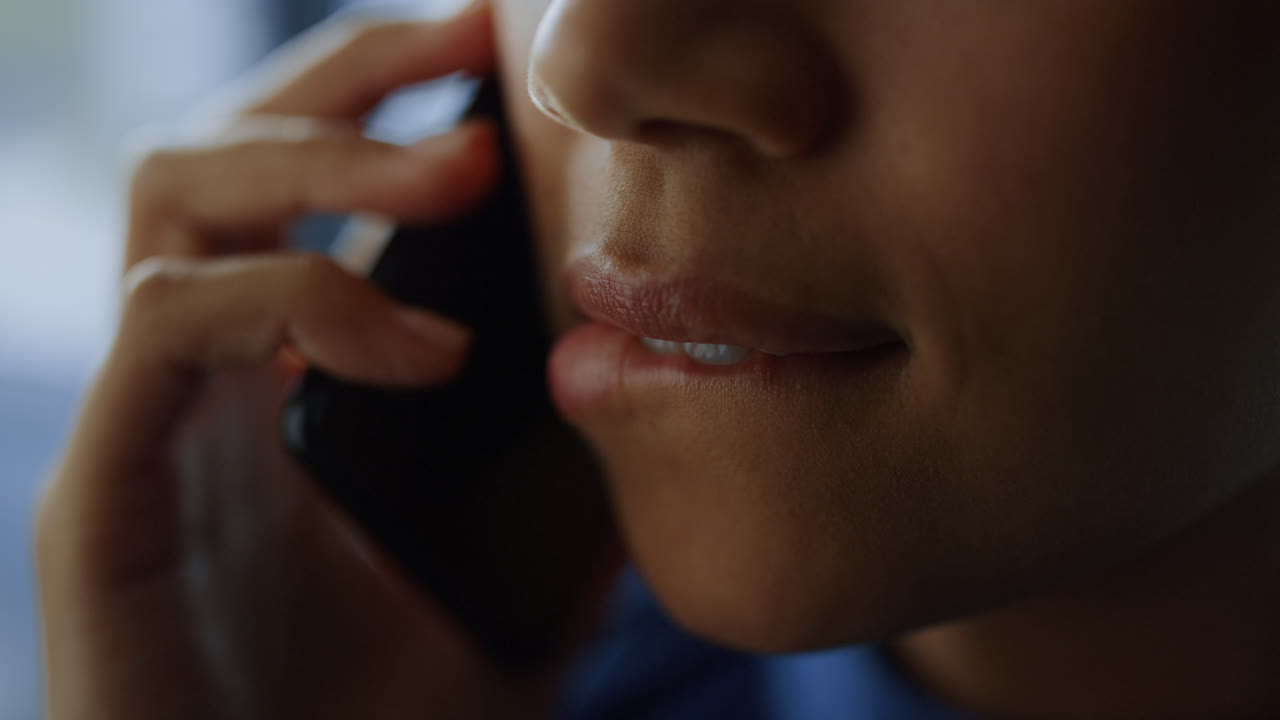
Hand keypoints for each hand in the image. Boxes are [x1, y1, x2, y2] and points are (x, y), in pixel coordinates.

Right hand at [36, 5, 581, 717]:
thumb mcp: (507, 589)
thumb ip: (562, 498)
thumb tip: (645, 409)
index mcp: (276, 387)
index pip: (293, 185)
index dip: (378, 96)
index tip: (491, 55)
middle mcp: (195, 384)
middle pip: (219, 150)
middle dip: (344, 80)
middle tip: (471, 41)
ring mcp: (143, 429)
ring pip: (173, 201)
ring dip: (322, 158)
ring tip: (458, 171)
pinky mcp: (103, 494)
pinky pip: (169, 327)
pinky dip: (301, 305)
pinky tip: (424, 353)